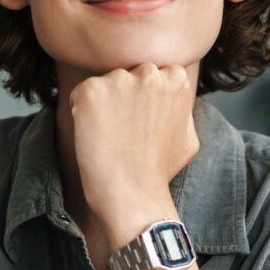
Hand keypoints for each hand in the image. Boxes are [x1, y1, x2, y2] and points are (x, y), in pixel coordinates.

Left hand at [68, 63, 199, 226]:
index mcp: (176, 79)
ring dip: (103, 104)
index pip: (152, 73)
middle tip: (123, 130)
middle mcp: (149, 73)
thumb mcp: (188, 136)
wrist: (133, 195)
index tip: (141, 122)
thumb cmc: (159, 172)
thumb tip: (175, 96)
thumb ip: (182, 108)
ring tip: (110, 136)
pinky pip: (80, 93)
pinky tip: (94, 135)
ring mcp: (119, 80)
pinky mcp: (91, 91)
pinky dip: (81, 112)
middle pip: (127, 73)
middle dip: (123, 95)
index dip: (143, 98)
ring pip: (104, 83)